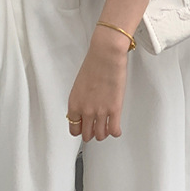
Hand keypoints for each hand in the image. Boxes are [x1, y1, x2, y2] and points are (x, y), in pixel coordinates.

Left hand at [67, 26, 130, 141]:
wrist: (106, 55)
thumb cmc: (94, 63)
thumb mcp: (80, 84)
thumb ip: (81, 99)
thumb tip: (86, 106)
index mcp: (74, 103)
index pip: (73, 129)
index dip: (80, 129)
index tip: (84, 127)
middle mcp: (85, 110)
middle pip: (86, 135)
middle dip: (91, 132)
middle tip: (96, 128)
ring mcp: (100, 111)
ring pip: (100, 135)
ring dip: (103, 133)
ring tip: (106, 127)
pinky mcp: (114, 109)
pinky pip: (114, 130)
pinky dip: (115, 132)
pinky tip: (116, 128)